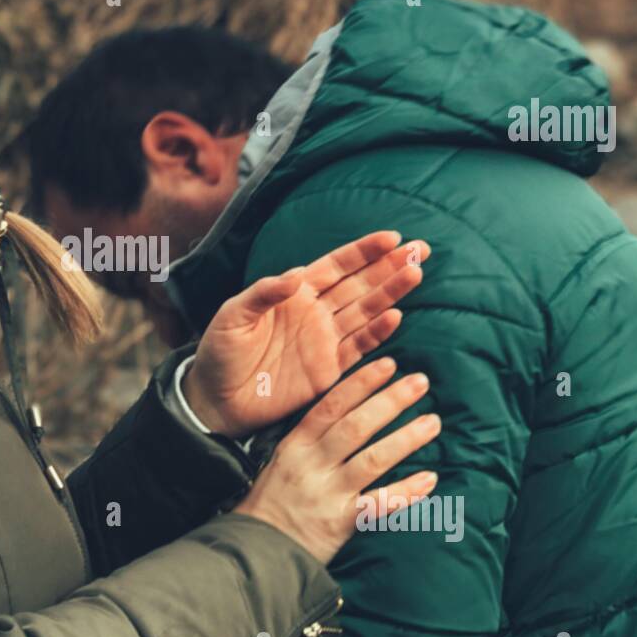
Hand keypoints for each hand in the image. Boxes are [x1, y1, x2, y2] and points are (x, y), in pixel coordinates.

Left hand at [183, 231, 429, 437]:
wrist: (216, 399)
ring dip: (390, 293)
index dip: (363, 252)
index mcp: (293, 292)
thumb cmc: (219, 352)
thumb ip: (262, 293)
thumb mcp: (233, 316)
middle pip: (360, 284)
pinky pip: (358, 347)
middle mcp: (315, 312)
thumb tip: (294, 275)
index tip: (391, 237)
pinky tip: (395, 316)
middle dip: (389, 266)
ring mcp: (324, 340)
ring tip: (415, 273)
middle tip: (420, 250)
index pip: (336, 265)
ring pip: (366, 311)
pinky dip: (377, 333)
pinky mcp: (328, 369)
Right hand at [232, 356, 440, 564]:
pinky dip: (406, 491)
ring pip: (372, 459)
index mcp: (295, 445)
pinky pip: (379, 504)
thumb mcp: (280, 462)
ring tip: (432, 423)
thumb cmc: (270, 504)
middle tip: (420, 383)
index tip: (388, 365)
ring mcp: (327, 493)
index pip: (331, 405)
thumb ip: (311, 440)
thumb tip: (348, 412)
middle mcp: (312, 464)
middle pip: (356, 425)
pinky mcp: (340, 522)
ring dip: (406, 439)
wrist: (256, 550)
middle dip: (391, 401)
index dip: (362, 382)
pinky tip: (430, 479)